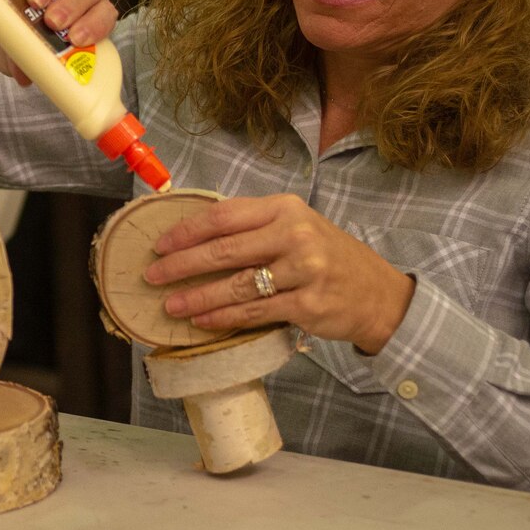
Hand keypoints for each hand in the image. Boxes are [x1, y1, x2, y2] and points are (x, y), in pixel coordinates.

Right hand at [0, 0, 117, 85]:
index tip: (77, 38)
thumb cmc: (9, 42)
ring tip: (34, 0)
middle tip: (54, 22)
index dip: (97, 23)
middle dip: (76, 3)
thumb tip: (26, 75)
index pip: (104, 12)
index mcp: (82, 13)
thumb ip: (24, 64)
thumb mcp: (16, 57)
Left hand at [143, 194, 415, 354]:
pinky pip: (253, 312)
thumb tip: (194, 235)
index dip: (186, 231)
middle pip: (223, 251)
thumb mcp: (297, 227)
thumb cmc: (328, 257)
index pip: (223, 215)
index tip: (159, 244)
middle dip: (181, 265)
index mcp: (285, 208)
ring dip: (197, 297)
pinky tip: (202, 321)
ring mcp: (303, 270)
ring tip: (170, 305)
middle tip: (152, 276)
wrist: (378, 294)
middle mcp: (294, 234)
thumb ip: (253, 226)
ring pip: (235, 286)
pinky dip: (223, 318)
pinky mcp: (307, 304)